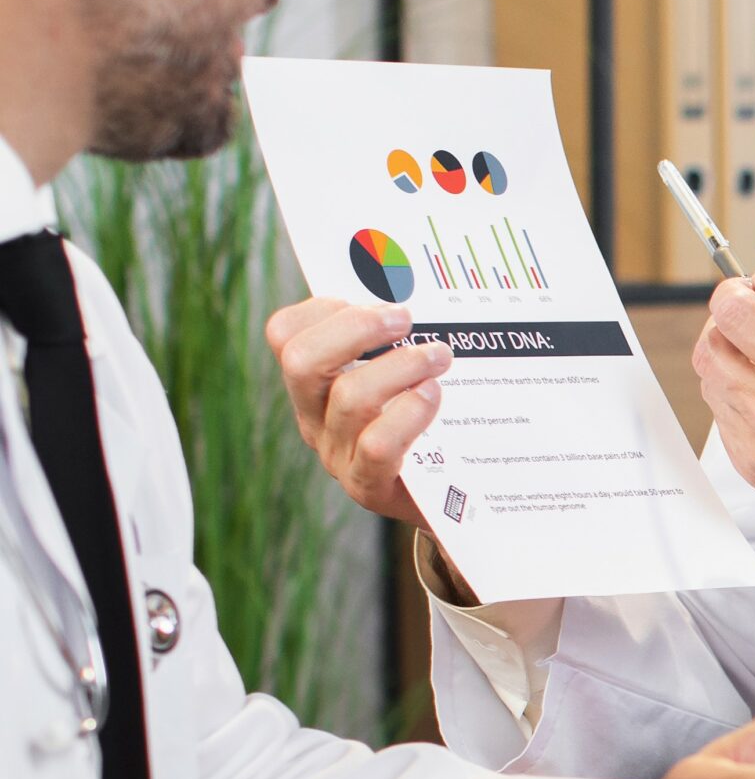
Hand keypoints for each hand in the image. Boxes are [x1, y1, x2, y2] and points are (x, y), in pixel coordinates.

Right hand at [266, 296, 449, 532]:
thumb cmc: (426, 424)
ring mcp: (337, 455)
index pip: (284, 335)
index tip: (371, 296)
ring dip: (402, 366)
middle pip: (302, 361)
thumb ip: (393, 338)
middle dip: (357, 327)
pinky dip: (410, 412)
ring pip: (349, 398)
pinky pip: (378, 444)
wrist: (447, 499)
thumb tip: (409, 280)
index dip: (322, 307)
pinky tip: (433, 396)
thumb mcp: (401, 376)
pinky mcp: (368, 487)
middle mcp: (313, 419)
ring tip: (440, 356)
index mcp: (312, 385)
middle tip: (406, 318)